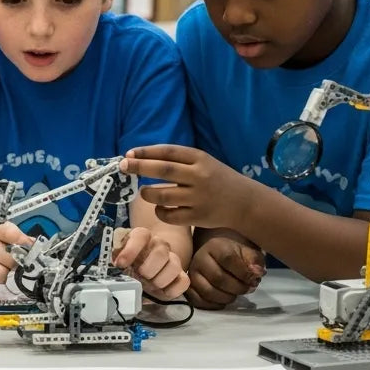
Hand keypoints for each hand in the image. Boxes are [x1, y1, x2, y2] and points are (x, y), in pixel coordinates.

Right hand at [0, 222, 33, 294]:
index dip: (22, 240)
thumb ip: (27, 244)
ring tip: (13, 276)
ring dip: (11, 278)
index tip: (30, 246)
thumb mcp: (14, 242)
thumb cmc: (4, 251)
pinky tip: (4, 283)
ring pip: (1, 274)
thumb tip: (38, 251)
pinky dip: (2, 287)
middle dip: (19, 265)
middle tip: (24, 267)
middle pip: (10, 258)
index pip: (9, 232)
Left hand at [112, 227, 189, 300]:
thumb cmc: (130, 261)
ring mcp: (172, 259)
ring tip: (149, 284)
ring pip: (174, 266)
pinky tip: (161, 292)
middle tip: (140, 276)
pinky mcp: (180, 275)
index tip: (120, 264)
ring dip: (159, 280)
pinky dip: (173, 289)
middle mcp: (159, 245)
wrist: (146, 264)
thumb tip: (111, 267)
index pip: (140, 235)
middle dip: (148, 268)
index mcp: (142, 237)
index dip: (131, 249)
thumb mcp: (118, 256)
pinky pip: (184, 281)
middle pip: (161, 252)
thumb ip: (114, 258)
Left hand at [120, 145, 259, 230]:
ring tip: (144, 192)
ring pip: (162, 196)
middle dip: (139, 167)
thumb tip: (140, 157)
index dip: (145, 152)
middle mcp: (199, 176)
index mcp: (200, 158)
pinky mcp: (198, 217)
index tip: (128, 153)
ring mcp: (199, 198)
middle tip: (123, 167)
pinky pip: (169, 216)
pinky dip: (160, 212)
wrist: (246, 203)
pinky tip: (160, 208)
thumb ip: (178, 160)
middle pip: (162, 170)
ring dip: (147, 193)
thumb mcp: (203, 162)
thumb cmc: (217, 179)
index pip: (167, 152)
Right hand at [187, 233, 265, 308]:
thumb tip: (257, 273)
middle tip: (249, 288)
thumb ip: (254, 260)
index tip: (255, 278)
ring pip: (208, 292)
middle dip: (238, 287)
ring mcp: (192, 273)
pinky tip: (224, 300)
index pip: (228, 259)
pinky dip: (214, 305)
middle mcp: (199, 258)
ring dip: (228, 297)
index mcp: (214, 246)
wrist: (216, 252)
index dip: (244, 273)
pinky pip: (198, 301)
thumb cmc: (235, 252)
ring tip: (237, 293)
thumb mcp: (248, 251)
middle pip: (219, 278)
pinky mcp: (189, 287)